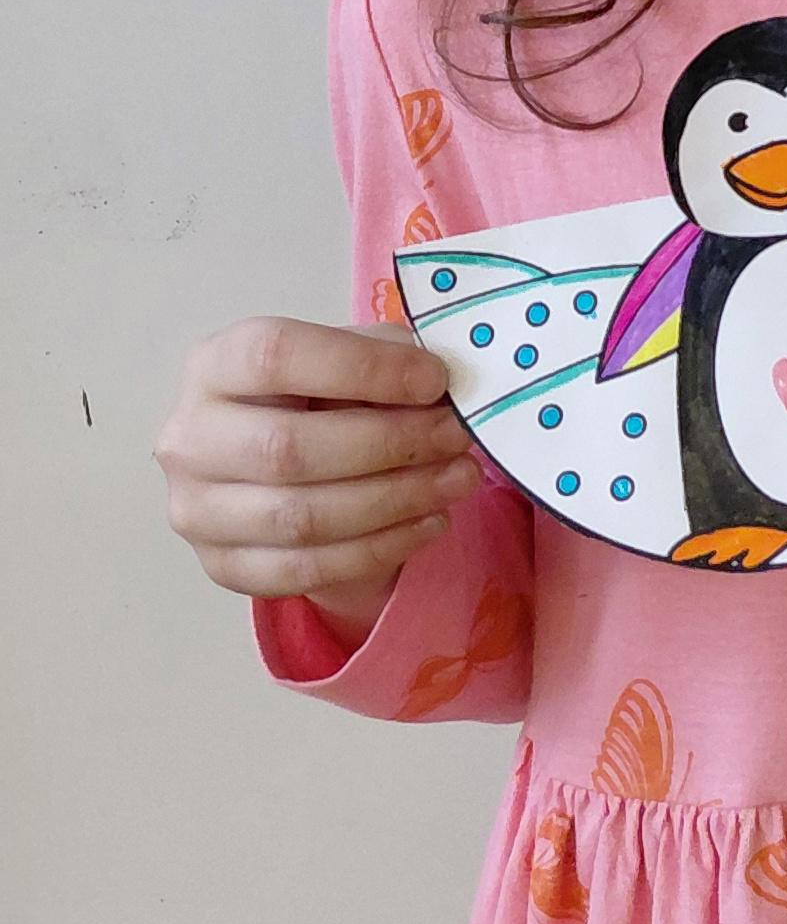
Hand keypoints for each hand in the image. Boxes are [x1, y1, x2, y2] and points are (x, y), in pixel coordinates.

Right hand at [156, 316, 480, 639]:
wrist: (279, 459)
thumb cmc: (318, 393)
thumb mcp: (344, 354)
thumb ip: (385, 355)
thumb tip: (442, 380)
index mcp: (214, 365)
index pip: (276, 357)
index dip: (362, 368)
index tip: (434, 379)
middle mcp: (189, 439)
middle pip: (288, 449)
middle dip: (391, 444)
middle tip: (458, 435)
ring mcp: (197, 511)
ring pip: (302, 518)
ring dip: (396, 500)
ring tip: (459, 479)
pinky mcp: (223, 566)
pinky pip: (307, 569)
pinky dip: (380, 548)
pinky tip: (430, 522)